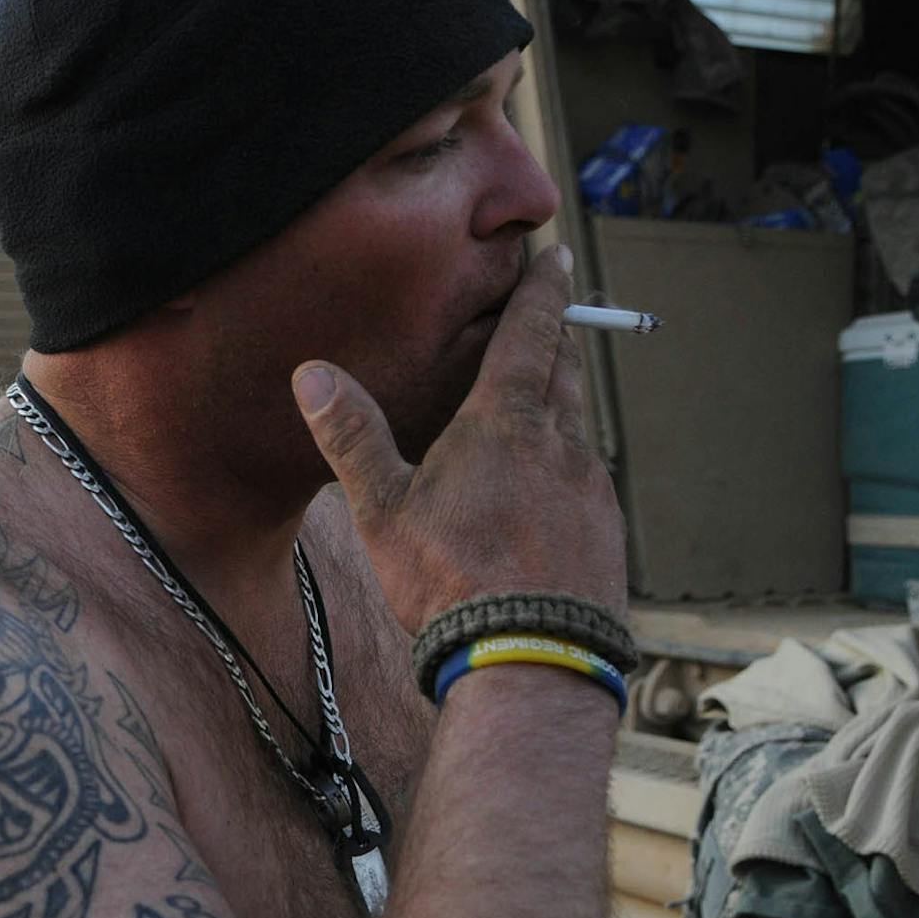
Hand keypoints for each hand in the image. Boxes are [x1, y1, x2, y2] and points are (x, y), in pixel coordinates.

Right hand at [293, 244, 625, 633]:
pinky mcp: (605, 528)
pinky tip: (549, 489)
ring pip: (577, 424)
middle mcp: (558, 444)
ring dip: (562, 400)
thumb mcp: (383, 510)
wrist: (530, 658)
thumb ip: (353, 437)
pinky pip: (588, 477)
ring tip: (545, 399)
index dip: (541, 293)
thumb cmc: (448, 582)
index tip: (554, 259)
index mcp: (503, 425)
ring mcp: (589, 487)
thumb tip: (312, 373)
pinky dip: (568, 464)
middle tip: (552, 317)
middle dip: (556, 339)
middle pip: (564, 371)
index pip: (529, 336)